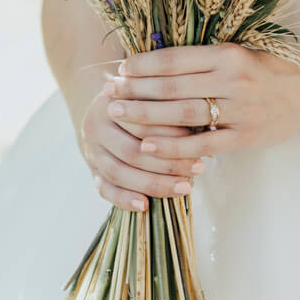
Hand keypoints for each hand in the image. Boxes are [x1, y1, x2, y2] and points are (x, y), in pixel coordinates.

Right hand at [79, 86, 205, 213]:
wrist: (107, 108)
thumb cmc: (143, 99)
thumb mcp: (153, 94)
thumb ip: (172, 105)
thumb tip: (208, 125)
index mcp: (112, 102)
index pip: (143, 122)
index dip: (172, 134)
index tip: (201, 140)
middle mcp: (95, 125)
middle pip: (131, 150)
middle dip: (167, 163)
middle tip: (199, 168)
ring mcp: (91, 149)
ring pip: (118, 172)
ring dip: (153, 184)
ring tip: (184, 188)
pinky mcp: (91, 170)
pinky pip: (104, 189)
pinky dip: (123, 199)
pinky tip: (145, 206)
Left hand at [104, 42, 299, 160]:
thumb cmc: (267, 71)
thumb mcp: (237, 53)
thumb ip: (201, 61)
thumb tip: (152, 65)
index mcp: (227, 54)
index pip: (174, 59)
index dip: (142, 66)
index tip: (119, 69)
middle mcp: (232, 80)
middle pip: (172, 87)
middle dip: (135, 90)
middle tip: (108, 93)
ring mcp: (239, 111)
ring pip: (182, 115)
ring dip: (145, 116)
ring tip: (119, 115)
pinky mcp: (244, 137)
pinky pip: (201, 144)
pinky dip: (172, 147)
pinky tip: (148, 147)